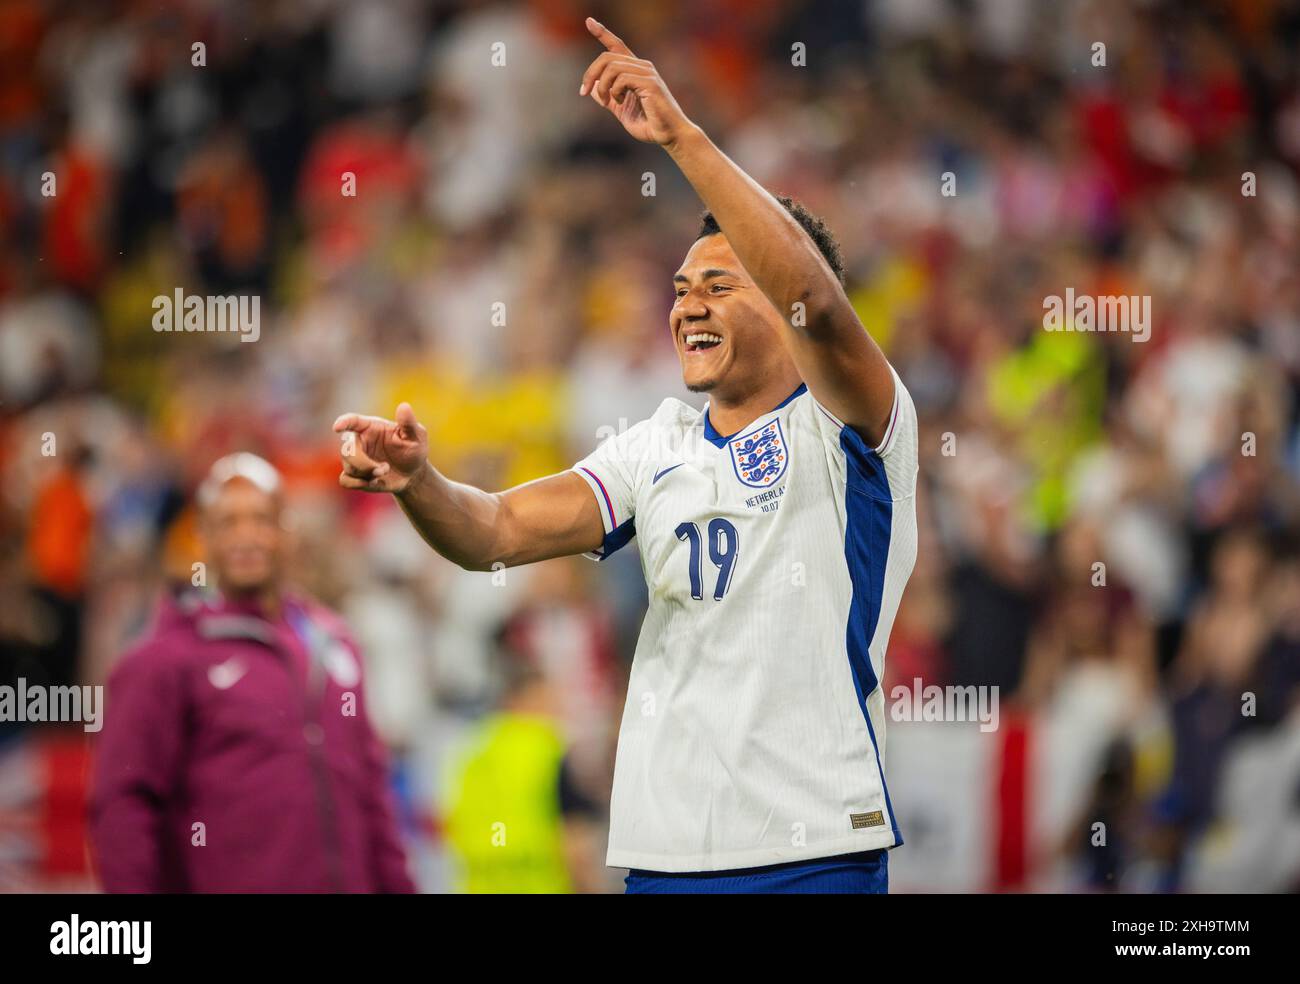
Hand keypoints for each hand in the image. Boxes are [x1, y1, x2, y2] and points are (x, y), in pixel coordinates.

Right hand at [333, 402, 429, 493]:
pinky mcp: (355, 475)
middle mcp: (360, 441)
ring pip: (348, 467)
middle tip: (384, 469)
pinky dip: (357, 484)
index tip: (337, 427)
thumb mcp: (417, 436)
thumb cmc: (414, 450)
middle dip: (363, 463)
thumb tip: (404, 406)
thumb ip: (409, 423)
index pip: (353, 421)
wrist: (414, 474)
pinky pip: (345, 481)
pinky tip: (372, 483)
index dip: (343, 422)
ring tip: (385, 472)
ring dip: (367, 474)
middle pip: (347, 450)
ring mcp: (355, 459)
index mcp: (371, 427)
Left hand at [579, 17, 693, 147]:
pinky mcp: (650, 82)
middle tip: (583, 92)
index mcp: (635, 70)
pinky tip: (619, 101)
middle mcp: (642, 66)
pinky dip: (614, 91)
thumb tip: (590, 88)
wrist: (669, 135)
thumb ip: (607, 97)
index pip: (617, 46)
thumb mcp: (620, 110)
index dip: (602, 33)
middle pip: (607, 57)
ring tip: (607, 102)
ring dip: (603, 86)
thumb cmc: (649, 124)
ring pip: (612, 67)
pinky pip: (622, 78)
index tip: (589, 21)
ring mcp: (647, 73)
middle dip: (590, 74)